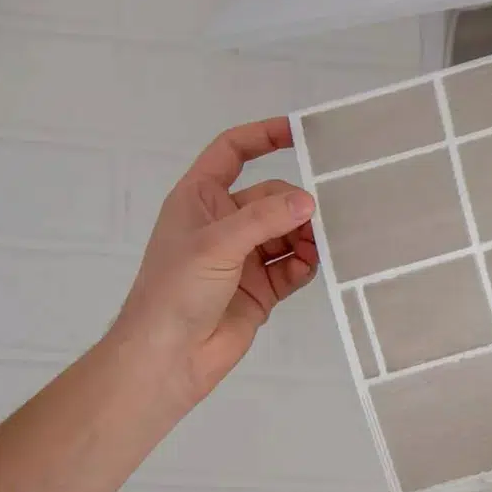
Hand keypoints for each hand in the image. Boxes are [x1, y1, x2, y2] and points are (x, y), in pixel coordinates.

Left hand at [112, 117, 319, 411]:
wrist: (167, 358)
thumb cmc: (175, 291)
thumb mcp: (216, 244)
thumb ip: (264, 219)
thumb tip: (309, 201)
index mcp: (199, 199)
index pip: (232, 152)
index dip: (262, 136)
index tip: (300, 132)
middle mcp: (223, 224)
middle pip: (272, 198)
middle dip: (297, 205)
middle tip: (324, 216)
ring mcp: (243, 258)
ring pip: (287, 233)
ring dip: (307, 237)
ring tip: (324, 246)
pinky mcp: (261, 288)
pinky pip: (293, 267)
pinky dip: (307, 264)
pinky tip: (315, 267)